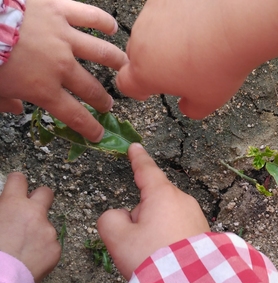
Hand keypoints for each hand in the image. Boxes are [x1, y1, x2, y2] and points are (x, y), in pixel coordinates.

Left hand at [0, 0, 127, 141]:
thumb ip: (5, 102)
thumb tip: (16, 110)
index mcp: (44, 89)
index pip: (75, 116)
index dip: (90, 128)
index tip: (98, 134)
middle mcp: (61, 66)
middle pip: (91, 88)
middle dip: (102, 101)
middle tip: (107, 105)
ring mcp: (64, 37)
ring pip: (100, 52)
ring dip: (115, 61)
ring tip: (123, 66)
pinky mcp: (60, 12)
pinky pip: (88, 16)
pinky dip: (103, 22)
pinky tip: (113, 27)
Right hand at [0, 173, 58, 282]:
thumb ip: (2, 210)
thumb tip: (4, 208)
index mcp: (13, 204)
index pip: (19, 180)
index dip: (16, 183)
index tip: (15, 187)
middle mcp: (35, 213)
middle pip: (46, 193)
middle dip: (39, 198)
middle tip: (29, 209)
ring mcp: (48, 231)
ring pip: (46, 225)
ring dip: (37, 232)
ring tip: (21, 249)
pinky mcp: (56, 249)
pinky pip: (50, 245)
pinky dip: (42, 250)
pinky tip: (28, 260)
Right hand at [97, 144, 209, 279]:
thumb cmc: (152, 258)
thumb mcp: (117, 238)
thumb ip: (110, 219)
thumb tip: (122, 216)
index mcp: (163, 195)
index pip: (146, 170)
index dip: (138, 159)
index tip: (135, 147)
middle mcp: (183, 200)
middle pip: (153, 200)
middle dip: (141, 216)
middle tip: (137, 244)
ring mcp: (197, 216)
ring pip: (165, 216)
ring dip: (155, 230)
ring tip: (154, 255)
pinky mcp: (204, 232)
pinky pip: (179, 229)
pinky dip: (170, 239)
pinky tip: (168, 258)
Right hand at [116, 0, 277, 118]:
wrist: (237, 22)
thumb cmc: (220, 63)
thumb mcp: (208, 101)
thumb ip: (191, 109)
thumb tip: (186, 106)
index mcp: (145, 72)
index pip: (125, 84)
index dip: (137, 89)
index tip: (148, 92)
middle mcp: (141, 41)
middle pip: (138, 55)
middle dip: (154, 63)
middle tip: (181, 68)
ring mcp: (152, 14)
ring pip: (151, 30)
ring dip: (165, 38)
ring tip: (196, 43)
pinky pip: (166, 10)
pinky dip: (177, 16)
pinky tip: (200, 22)